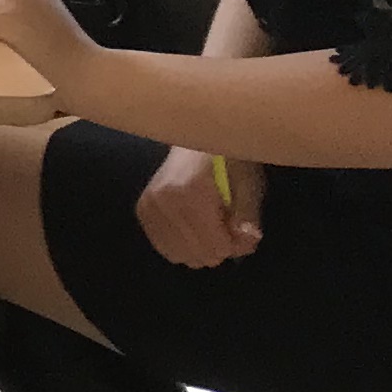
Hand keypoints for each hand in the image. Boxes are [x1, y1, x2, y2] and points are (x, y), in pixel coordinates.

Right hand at [135, 145, 264, 268]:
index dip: (237, 245)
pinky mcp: (143, 209)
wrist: (195, 137)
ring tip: (210, 226)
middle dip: (219, 247)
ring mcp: (149, 205)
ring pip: (179, 255)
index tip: (245, 232)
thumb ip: (248, 214)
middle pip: (198, 254)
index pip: (216, 246)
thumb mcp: (248, 181)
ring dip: (200, 248)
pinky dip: (181, 245)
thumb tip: (248, 239)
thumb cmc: (226, 157)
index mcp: (191, 192)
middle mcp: (164, 201)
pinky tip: (192, 229)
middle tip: (229, 227)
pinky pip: (163, 247)